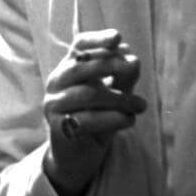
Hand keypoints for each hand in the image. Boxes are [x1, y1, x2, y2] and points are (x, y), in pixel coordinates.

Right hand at [42, 29, 146, 195]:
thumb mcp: (114, 94)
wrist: (77, 157)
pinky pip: (88, 119)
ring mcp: (54, 105)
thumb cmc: (96, 118)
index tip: (117, 38)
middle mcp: (56, 83)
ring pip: (89, 94)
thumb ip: (122, 77)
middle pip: (82, 66)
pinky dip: (113, 118)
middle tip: (135, 68)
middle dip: (112, 65)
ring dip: (120, 98)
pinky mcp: (58, 128)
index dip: (97, 39)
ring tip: (141, 105)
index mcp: (68, 69)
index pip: (78, 46)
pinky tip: (129, 120)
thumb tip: (134, 60)